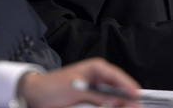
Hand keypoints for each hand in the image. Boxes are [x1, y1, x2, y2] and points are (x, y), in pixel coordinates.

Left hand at [20, 58, 141, 107]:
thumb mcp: (76, 89)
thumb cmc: (53, 86)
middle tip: (135, 107)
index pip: (118, 77)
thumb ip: (97, 94)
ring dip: (119, 104)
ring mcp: (96, 91)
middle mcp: (99, 79)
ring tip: (129, 107)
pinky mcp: (92, 102)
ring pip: (114, 100)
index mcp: (97, 68)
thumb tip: (117, 100)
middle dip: (126, 100)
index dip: (129, 87)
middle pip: (119, 90)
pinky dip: (109, 107)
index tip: (137, 97)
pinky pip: (105, 105)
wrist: (34, 96)